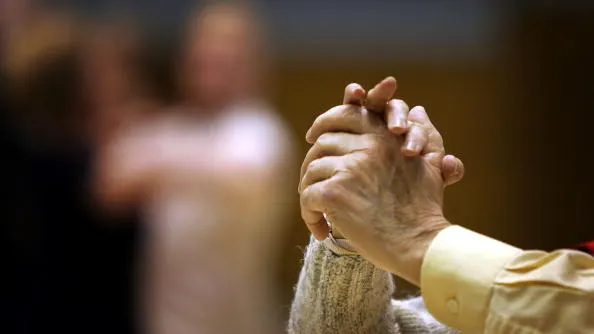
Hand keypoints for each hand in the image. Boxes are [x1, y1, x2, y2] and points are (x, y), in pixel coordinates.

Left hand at [299, 79, 457, 284]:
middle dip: (312, 163)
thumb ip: (424, 134)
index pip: (346, 114)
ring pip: (311, 170)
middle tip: (310, 184)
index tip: (312, 135)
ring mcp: (350, 168)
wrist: (420, 245)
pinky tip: (321, 230)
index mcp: (385, 136)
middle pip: (322, 143)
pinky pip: (307, 196)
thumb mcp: (430, 165)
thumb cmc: (423, 211)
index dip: (325, 121)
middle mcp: (368, 146)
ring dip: (309, 191)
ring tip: (318, 212)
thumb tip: (417, 108)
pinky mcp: (335, 192)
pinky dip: (309, 214)